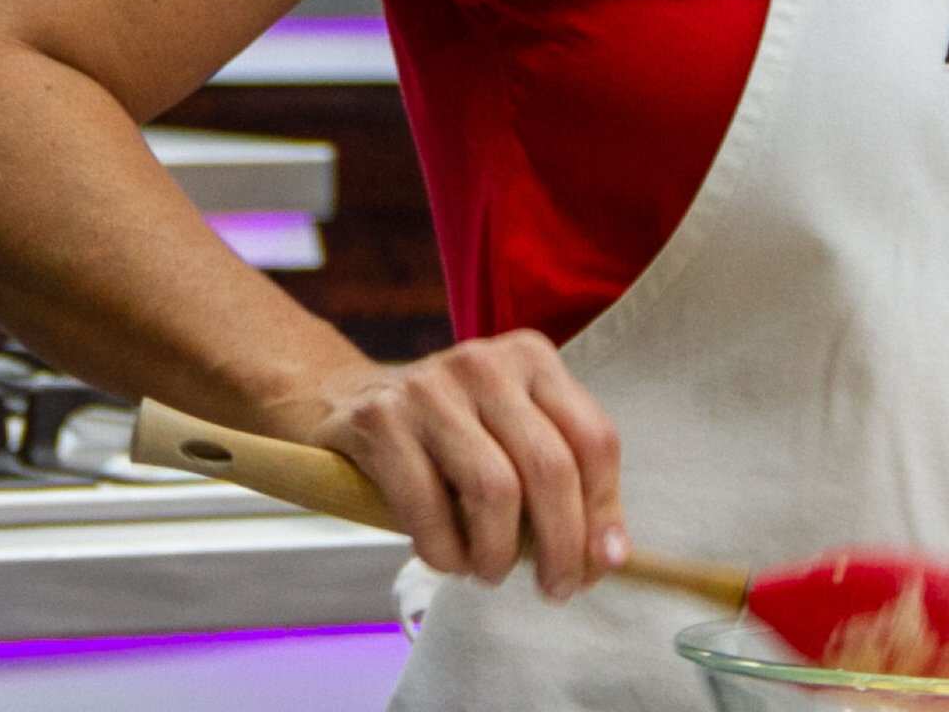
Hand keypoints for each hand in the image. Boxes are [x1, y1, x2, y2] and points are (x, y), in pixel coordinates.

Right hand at [275, 331, 627, 600]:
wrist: (342, 400)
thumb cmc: (445, 433)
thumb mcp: (509, 433)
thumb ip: (560, 479)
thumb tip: (607, 555)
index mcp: (532, 359)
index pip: (593, 438)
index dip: (604, 510)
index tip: (602, 564)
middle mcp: (485, 364)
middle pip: (550, 467)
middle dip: (562, 544)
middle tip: (555, 589)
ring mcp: (429, 388)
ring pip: (494, 490)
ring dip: (499, 554)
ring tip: (491, 572)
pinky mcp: (380, 421)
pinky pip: (427, 507)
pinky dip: (445, 552)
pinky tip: (449, 560)